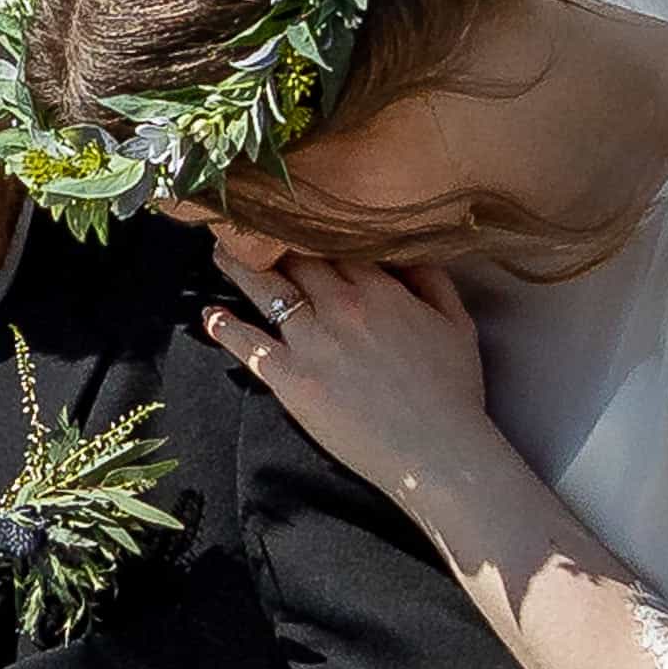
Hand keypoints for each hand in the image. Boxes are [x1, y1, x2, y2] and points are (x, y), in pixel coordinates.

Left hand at [203, 249, 496, 497]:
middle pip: (294, 259)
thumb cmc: (453, 392)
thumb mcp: (457, 324)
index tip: (293, 215)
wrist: (439, 453)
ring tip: (221, 251)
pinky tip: (210, 314)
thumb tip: (409, 249)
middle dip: (271, 238)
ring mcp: (311, 341)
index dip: (311, 227)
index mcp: (379, 289)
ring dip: (239, 266)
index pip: (334, 242)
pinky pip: (249, 344)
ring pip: (266, 289)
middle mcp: (339, 306)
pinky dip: (225, 327)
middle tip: (247, 224)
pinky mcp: (290, 378)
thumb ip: (432, 280)